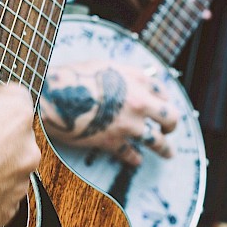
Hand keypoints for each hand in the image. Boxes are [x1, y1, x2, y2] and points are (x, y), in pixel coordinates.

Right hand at [40, 60, 178, 166]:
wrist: (55, 97)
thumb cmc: (73, 77)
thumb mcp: (102, 65)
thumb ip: (121, 74)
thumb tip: (129, 81)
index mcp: (137, 80)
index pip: (161, 91)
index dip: (162, 99)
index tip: (161, 105)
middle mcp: (140, 103)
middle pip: (169, 117)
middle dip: (171, 125)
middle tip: (169, 130)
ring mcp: (129, 125)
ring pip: (157, 142)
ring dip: (165, 149)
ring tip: (168, 153)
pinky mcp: (114, 142)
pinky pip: (131, 155)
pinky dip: (135, 159)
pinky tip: (136, 161)